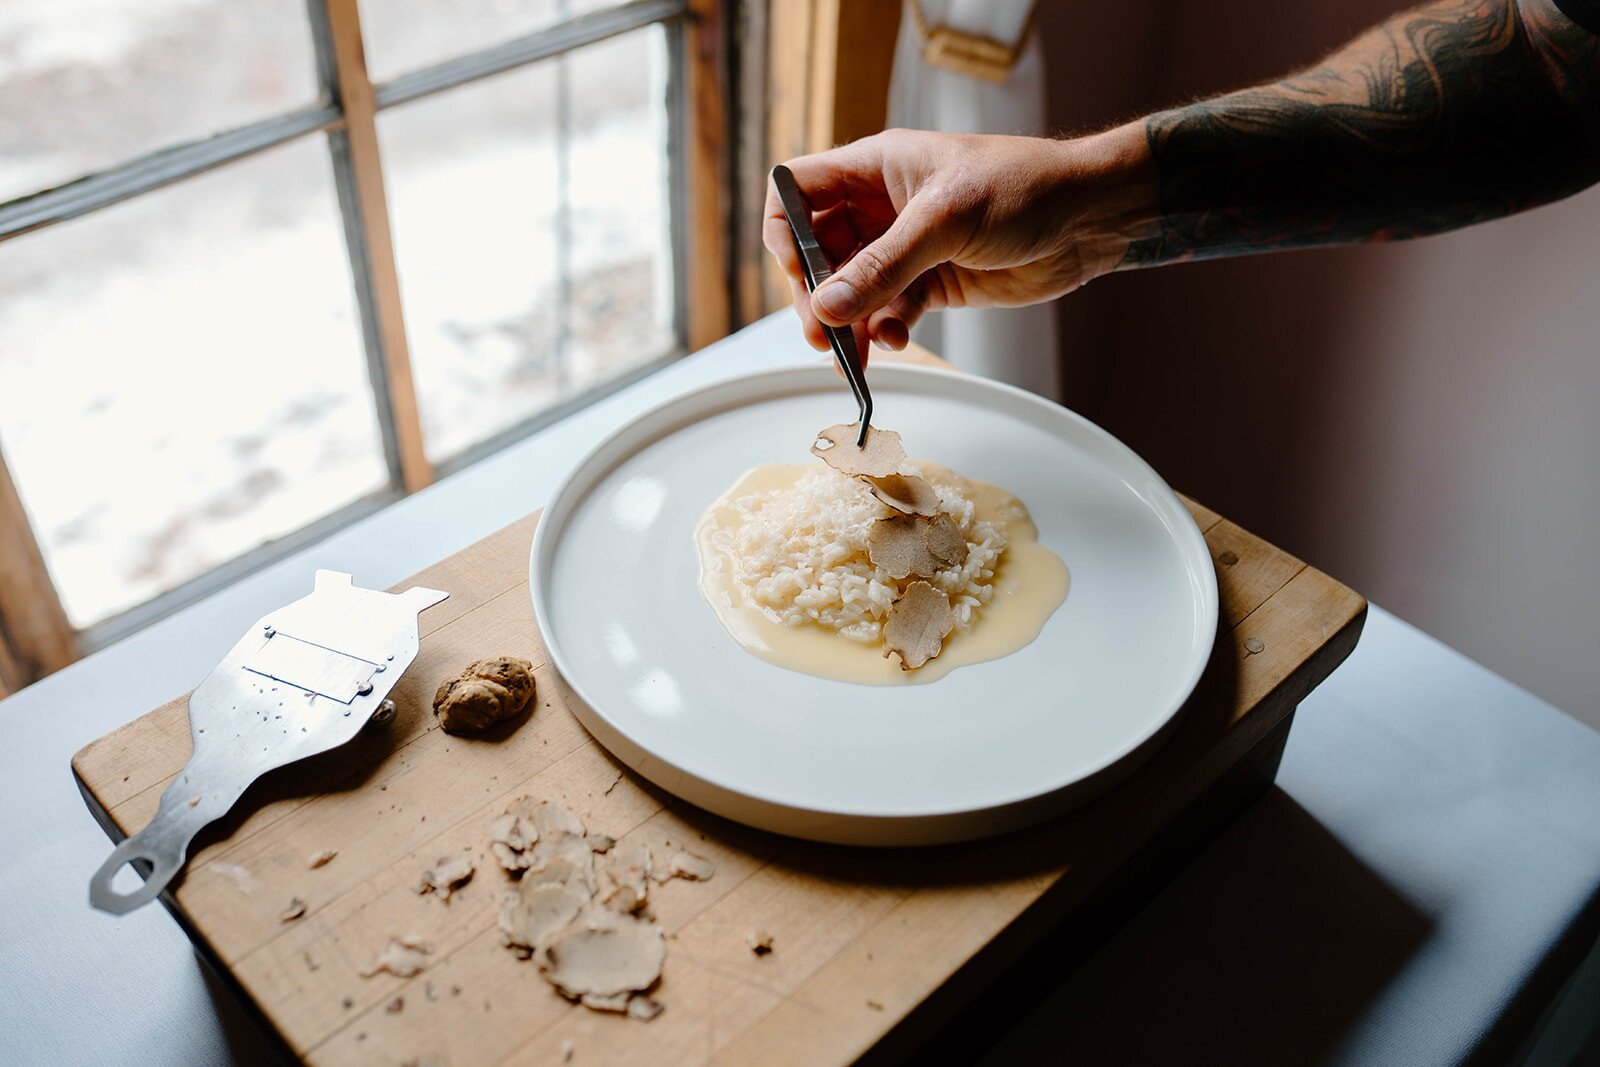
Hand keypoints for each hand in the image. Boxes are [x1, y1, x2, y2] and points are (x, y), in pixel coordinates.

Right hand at [763, 127, 1152, 353]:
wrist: (1088, 218)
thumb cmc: (1025, 188)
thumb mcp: (944, 222)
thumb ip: (882, 268)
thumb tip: (827, 307)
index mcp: (876, 168)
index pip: (799, 191)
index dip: (785, 231)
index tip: (795, 271)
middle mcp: (883, 207)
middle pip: (817, 252)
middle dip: (815, 294)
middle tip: (821, 333)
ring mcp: (906, 247)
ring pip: (852, 291)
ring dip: (847, 324)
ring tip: (851, 354)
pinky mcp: (932, 282)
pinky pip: (888, 311)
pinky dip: (885, 331)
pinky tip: (896, 340)